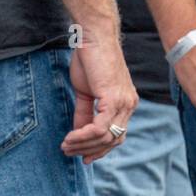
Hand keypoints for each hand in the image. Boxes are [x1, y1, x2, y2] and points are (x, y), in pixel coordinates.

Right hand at [61, 37, 137, 164]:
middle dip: (89, 150)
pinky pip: (99, 128)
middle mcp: (130, 105)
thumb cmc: (90, 60)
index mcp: (126, 103)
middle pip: (113, 140)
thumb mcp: (87, 92)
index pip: (118, 136)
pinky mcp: (113, 98)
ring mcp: (124, 102)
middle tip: (68, 151)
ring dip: (83, 145)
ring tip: (65, 145)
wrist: (94, 38)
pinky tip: (70, 137)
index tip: (82, 157)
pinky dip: (83, 136)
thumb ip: (85, 114)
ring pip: (106, 137)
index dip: (100, 149)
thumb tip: (78, 134)